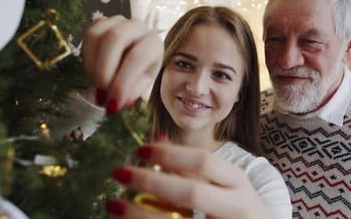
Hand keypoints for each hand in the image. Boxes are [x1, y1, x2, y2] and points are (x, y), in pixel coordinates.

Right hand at [81, 15, 162, 113]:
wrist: (136, 54)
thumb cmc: (140, 70)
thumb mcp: (141, 84)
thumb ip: (131, 92)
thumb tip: (117, 101)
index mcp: (152, 42)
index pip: (136, 58)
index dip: (121, 83)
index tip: (112, 105)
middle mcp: (137, 27)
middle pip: (115, 38)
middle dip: (103, 69)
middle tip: (100, 94)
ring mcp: (117, 21)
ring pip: (97, 35)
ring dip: (92, 65)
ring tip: (97, 86)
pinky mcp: (101, 22)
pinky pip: (87, 35)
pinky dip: (86, 57)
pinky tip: (92, 73)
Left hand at [105, 142, 270, 218]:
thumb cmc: (238, 209)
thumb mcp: (224, 185)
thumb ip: (193, 168)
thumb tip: (157, 140)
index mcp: (237, 182)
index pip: (203, 161)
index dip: (170, 154)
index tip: (140, 150)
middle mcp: (237, 206)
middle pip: (191, 192)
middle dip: (152, 181)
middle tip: (119, 173)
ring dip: (140, 214)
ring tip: (113, 204)